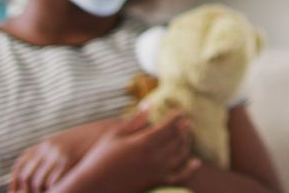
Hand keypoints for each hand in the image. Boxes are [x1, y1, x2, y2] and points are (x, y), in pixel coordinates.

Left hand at [9, 118, 118, 192]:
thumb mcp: (68, 145)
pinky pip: (54, 181)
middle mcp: (48, 148)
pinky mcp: (70, 159)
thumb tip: (39, 178)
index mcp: (45, 144)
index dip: (16, 183)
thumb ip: (52, 156)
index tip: (17, 192)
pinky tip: (65, 188)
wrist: (110, 130)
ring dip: (43, 191)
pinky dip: (55, 189)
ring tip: (53, 192)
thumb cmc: (91, 142)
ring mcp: (58, 153)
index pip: (21, 166)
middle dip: (29, 191)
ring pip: (39, 181)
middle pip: (28, 176)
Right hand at [55, 110, 199, 191]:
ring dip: (186, 144)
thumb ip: (135, 120)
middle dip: (184, 129)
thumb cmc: (100, 158)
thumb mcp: (115, 135)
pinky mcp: (155, 182)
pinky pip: (178, 177)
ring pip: (180, 155)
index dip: (177, 117)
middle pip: (177, 139)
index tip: (181, 110)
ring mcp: (156, 171)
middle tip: (187, 122)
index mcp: (144, 142)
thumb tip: (149, 103)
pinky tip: (196, 162)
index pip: (168, 126)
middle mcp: (154, 157)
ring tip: (187, 136)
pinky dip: (189, 169)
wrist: (92, 187)